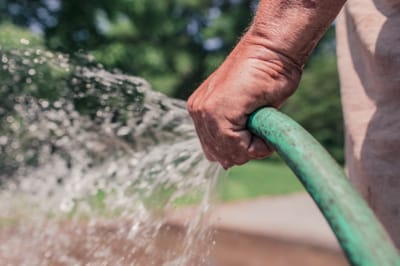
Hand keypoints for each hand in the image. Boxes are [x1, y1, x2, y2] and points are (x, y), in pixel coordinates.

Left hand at [187, 33, 301, 168]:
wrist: (272, 50)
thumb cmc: (266, 76)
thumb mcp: (247, 112)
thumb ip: (234, 133)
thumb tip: (226, 164)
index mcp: (202, 111)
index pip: (215, 150)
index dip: (240, 149)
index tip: (256, 130)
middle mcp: (198, 112)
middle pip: (219, 155)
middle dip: (244, 151)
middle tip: (261, 128)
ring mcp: (204, 111)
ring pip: (228, 154)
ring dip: (252, 147)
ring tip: (262, 123)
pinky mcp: (216, 111)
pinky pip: (236, 146)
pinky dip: (257, 145)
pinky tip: (264, 123)